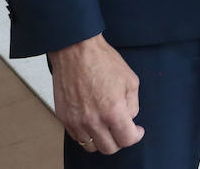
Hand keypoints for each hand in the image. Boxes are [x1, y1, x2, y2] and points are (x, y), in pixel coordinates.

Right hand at [50, 34, 144, 154]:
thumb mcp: (130, 80)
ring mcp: (75, 121)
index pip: (126, 140)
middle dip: (119, 140)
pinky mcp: (63, 117)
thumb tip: (129, 118)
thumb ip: (132, 104)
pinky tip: (93, 121)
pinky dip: (86, 134)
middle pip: (109, 148)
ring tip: (107, 126)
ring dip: (102, 139)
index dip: (135, 136)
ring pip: (91, 146)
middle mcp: (92, 120)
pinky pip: (76, 136)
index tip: (137, 130)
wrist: (76, 51)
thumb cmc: (102, 61)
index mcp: (112, 111)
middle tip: (122, 129)